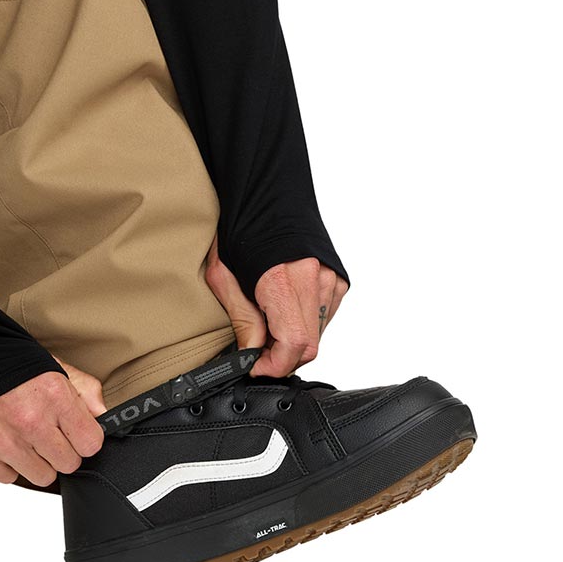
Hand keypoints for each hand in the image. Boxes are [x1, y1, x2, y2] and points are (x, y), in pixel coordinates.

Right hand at [0, 360, 105, 486]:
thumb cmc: (2, 361)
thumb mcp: (50, 363)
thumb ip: (83, 389)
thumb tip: (104, 413)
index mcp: (52, 396)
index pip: (91, 443)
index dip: (85, 437)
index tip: (76, 431)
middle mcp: (30, 423)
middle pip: (69, 464)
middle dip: (62, 450)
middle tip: (47, 431)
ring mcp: (3, 445)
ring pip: (41, 476)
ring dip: (36, 460)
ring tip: (22, 435)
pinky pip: (9, 478)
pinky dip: (6, 463)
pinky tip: (0, 439)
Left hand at [205, 234, 348, 378]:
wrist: (266, 195)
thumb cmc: (241, 229)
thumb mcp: (225, 275)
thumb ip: (242, 319)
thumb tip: (252, 355)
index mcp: (285, 280)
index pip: (293, 346)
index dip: (274, 366)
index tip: (255, 367)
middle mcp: (315, 280)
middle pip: (308, 346)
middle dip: (281, 356)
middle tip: (257, 348)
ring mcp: (331, 279)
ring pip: (317, 334)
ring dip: (293, 340)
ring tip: (267, 324)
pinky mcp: (338, 278)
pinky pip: (323, 316)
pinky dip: (304, 322)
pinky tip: (283, 308)